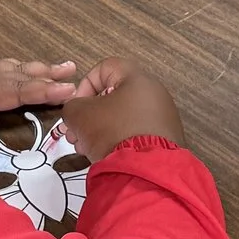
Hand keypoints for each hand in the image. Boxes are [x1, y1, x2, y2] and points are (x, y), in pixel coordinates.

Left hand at [0, 54, 77, 115]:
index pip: (14, 92)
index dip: (41, 91)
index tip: (67, 91)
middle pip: (18, 76)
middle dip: (48, 75)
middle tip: (74, 72)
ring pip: (10, 67)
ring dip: (36, 68)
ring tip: (62, 66)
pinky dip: (12, 64)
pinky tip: (17, 65)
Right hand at [59, 57, 185, 156]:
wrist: (144, 170)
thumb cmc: (112, 132)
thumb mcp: (79, 114)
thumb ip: (72, 106)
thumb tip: (76, 111)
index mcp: (138, 79)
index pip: (105, 68)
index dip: (85, 85)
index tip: (77, 106)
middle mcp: (155, 94)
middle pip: (114, 95)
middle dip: (89, 114)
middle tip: (75, 132)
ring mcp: (163, 117)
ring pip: (123, 116)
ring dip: (100, 129)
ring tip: (86, 148)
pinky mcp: (166, 139)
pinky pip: (136, 132)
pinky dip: (119, 140)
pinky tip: (105, 155)